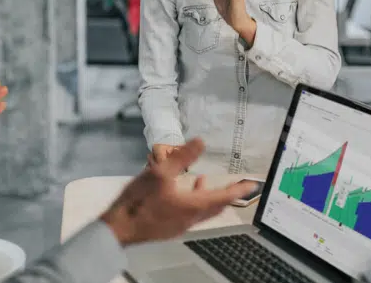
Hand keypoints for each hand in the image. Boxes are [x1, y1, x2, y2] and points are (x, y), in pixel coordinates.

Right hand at [100, 138, 255, 245]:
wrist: (118, 229)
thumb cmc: (139, 201)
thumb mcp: (160, 173)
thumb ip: (182, 157)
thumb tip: (201, 142)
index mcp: (193, 206)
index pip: (223, 196)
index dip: (239, 189)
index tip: (252, 185)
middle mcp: (190, 218)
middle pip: (216, 207)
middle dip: (227, 195)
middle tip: (237, 186)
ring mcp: (179, 225)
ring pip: (202, 211)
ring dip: (209, 197)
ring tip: (206, 181)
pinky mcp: (168, 227)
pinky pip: (189, 214)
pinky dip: (193, 201)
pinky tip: (180, 191)